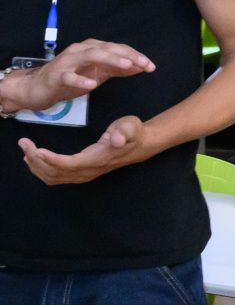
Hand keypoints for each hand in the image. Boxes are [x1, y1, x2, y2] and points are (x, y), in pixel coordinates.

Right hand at [4, 40, 153, 113]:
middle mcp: (81, 51)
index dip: (135, 56)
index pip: (118, 48)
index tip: (151, 66)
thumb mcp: (98, 74)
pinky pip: (69, 76)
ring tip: (126, 65)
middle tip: (145, 64)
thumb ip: (118, 69)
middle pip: (108, 48)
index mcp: (93, 49)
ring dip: (110, 59)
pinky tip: (93, 84)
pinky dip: (81, 78)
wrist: (38, 88)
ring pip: (91, 56)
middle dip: (128, 55)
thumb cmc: (70, 79)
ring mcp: (68, 61)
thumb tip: (142, 66)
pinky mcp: (56, 75)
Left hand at [19, 115, 153, 184]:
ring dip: (36, 166)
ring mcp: (84, 174)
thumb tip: (118, 140)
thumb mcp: (130, 126)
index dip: (53, 160)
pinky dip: (42, 170)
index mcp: (98, 159)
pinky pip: (56, 177)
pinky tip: (34, 159)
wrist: (139, 144)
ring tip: (25, 150)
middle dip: (37, 160)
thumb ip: (124, 132)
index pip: (71, 164)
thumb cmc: (133, 132)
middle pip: (57, 173)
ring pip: (54, 178)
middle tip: (24, 143)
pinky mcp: (80, 173)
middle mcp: (89, 171)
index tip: (37, 150)